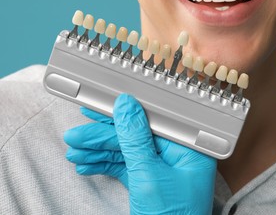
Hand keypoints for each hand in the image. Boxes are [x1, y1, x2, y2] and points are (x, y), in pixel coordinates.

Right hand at [65, 94, 216, 213]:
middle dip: (104, 136)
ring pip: (126, 152)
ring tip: (75, 151)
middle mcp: (176, 157)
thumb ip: (136, 139)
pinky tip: (86, 164)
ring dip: (99, 151)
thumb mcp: (149, 175)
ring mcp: (161, 170)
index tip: (103, 105)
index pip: (154, 121)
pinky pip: (124, 167)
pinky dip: (105, 165)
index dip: (125, 112)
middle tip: (78, 134)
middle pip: (136, 136)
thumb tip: (126, 106)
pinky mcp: (148, 183)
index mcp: (189, 150)